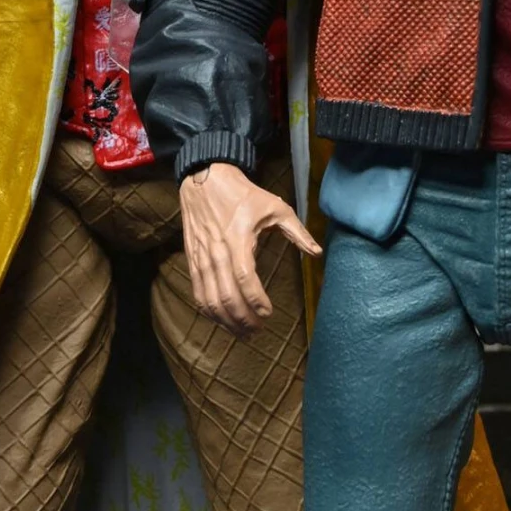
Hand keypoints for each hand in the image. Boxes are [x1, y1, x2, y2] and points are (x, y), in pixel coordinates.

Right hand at [179, 161, 320, 335]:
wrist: (204, 179)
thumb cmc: (243, 194)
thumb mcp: (275, 207)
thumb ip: (297, 232)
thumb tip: (317, 253)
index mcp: (237, 239)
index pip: (244, 278)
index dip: (256, 300)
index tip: (268, 313)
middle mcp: (216, 252)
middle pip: (226, 296)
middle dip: (242, 318)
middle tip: (257, 331)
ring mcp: (201, 257)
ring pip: (209, 299)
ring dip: (225, 321)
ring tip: (242, 332)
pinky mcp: (192, 260)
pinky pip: (197, 293)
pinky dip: (209, 311)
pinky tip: (222, 320)